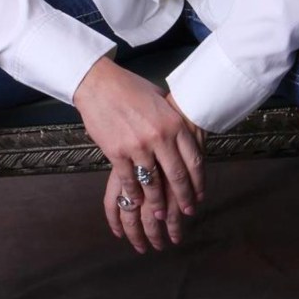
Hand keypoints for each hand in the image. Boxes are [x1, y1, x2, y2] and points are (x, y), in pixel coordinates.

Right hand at [74, 57, 205, 250]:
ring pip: (153, 184)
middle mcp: (160, 137)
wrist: (99, 84)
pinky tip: (137, 202)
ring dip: (158, 203)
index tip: (199, 195)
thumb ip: (173, 119)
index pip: (194, 160)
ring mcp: (138, 147)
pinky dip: (134, 194)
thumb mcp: (160, 99)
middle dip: (183, 198)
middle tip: (187, 212)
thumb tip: (185, 135)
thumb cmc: (130, 88)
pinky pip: (130, 181)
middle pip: (177, 176)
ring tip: (161, 215)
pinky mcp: (117, 153)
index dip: (198, 182)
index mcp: (174, 123)